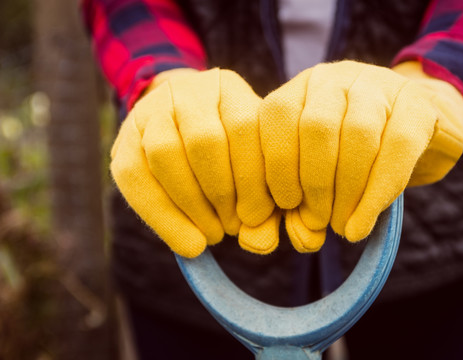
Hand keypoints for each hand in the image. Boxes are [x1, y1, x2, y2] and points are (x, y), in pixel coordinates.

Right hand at [110, 68, 278, 256]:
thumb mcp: (256, 164)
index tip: (257, 217)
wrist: (182, 126)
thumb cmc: (232, 154)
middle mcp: (188, 91)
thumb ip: (267, 200)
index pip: (245, 126)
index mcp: (229, 89)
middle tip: (233, 228)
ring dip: (191, 206)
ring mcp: (151, 110)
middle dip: (221, 194)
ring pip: (165, 154)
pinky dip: (161, 217)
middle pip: (205, 140)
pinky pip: (134, 176)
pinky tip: (186, 242)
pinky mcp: (125, 136)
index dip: (252, 179)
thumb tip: (261, 243)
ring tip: (212, 234)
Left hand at [259, 61, 462, 251]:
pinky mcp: (418, 104)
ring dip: (347, 192)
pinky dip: (377, 193)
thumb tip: (287, 236)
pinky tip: (363, 222)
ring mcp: (379, 86)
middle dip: (314, 184)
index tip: (287, 205)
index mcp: (302, 88)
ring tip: (342, 225)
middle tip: (319, 221)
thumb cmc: (351, 157)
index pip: (276, 114)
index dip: (277, 166)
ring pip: (358, 136)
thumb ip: (295, 195)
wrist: (414, 129)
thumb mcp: (315, 166)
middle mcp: (337, 79)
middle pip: (316, 127)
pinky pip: (398, 148)